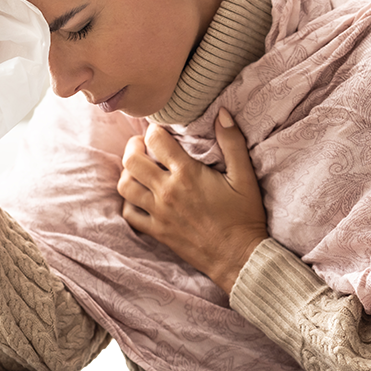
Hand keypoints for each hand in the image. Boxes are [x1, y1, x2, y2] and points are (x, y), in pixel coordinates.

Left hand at [118, 109, 268, 292]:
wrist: (238, 257)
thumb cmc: (244, 216)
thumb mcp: (245, 176)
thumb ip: (232, 142)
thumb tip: (221, 112)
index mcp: (187, 174)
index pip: (156, 140)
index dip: (156, 130)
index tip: (161, 131)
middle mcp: (167, 192)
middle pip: (132, 160)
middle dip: (134, 146)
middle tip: (143, 144)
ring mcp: (159, 213)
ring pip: (125, 186)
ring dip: (128, 173)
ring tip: (139, 168)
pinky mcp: (157, 231)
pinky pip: (129, 213)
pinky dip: (129, 201)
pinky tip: (140, 196)